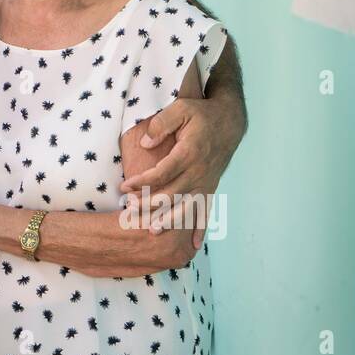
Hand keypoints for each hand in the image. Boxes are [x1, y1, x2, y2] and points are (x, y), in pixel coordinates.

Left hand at [121, 95, 241, 246]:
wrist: (230, 121)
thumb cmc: (201, 114)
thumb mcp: (181, 109)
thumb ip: (162, 124)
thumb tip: (145, 144)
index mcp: (190, 153)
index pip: (162, 172)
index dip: (142, 181)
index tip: (124, 186)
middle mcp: (199, 171)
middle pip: (172, 194)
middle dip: (149, 205)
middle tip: (129, 212)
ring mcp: (206, 181)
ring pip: (187, 206)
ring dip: (170, 220)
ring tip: (153, 230)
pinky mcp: (210, 186)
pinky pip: (206, 210)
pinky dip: (200, 228)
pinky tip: (193, 245)